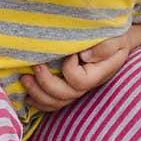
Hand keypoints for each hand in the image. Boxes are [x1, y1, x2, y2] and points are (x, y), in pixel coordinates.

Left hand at [20, 23, 140, 112]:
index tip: (69, 52)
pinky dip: (38, 101)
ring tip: (24, 79)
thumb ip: (105, 47)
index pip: (79, 81)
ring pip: (56, 103)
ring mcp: (76, 89)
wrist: (116, 41)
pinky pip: (52, 103)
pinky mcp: (67, 88)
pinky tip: (27, 94)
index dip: (69, 69)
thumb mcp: (116, 38)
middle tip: (34, 66)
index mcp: (97, 74)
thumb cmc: (115, 37)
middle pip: (65, 95)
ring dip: (37, 94)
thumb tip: (84, 56)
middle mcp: (86, 85)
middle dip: (45, 83)